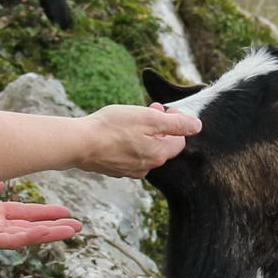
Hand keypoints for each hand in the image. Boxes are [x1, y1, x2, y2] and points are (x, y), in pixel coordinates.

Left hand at [0, 182, 81, 248]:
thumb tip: (1, 184)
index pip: (21, 214)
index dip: (43, 213)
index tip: (65, 210)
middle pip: (27, 226)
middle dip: (53, 226)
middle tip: (78, 225)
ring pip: (24, 236)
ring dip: (49, 233)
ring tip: (73, 230)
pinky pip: (10, 239)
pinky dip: (31, 235)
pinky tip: (48, 231)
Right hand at [77, 103, 200, 177]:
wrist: (79, 143)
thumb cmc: (113, 128)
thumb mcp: (148, 118)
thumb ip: (175, 123)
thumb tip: (197, 126)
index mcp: (158, 154)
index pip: (179, 140)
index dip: (175, 121)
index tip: (165, 107)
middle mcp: (147, 167)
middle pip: (162, 145)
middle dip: (160, 127)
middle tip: (149, 109)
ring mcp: (130, 170)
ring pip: (145, 150)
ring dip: (144, 134)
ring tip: (132, 118)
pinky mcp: (115, 169)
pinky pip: (130, 156)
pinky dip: (129, 143)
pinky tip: (118, 133)